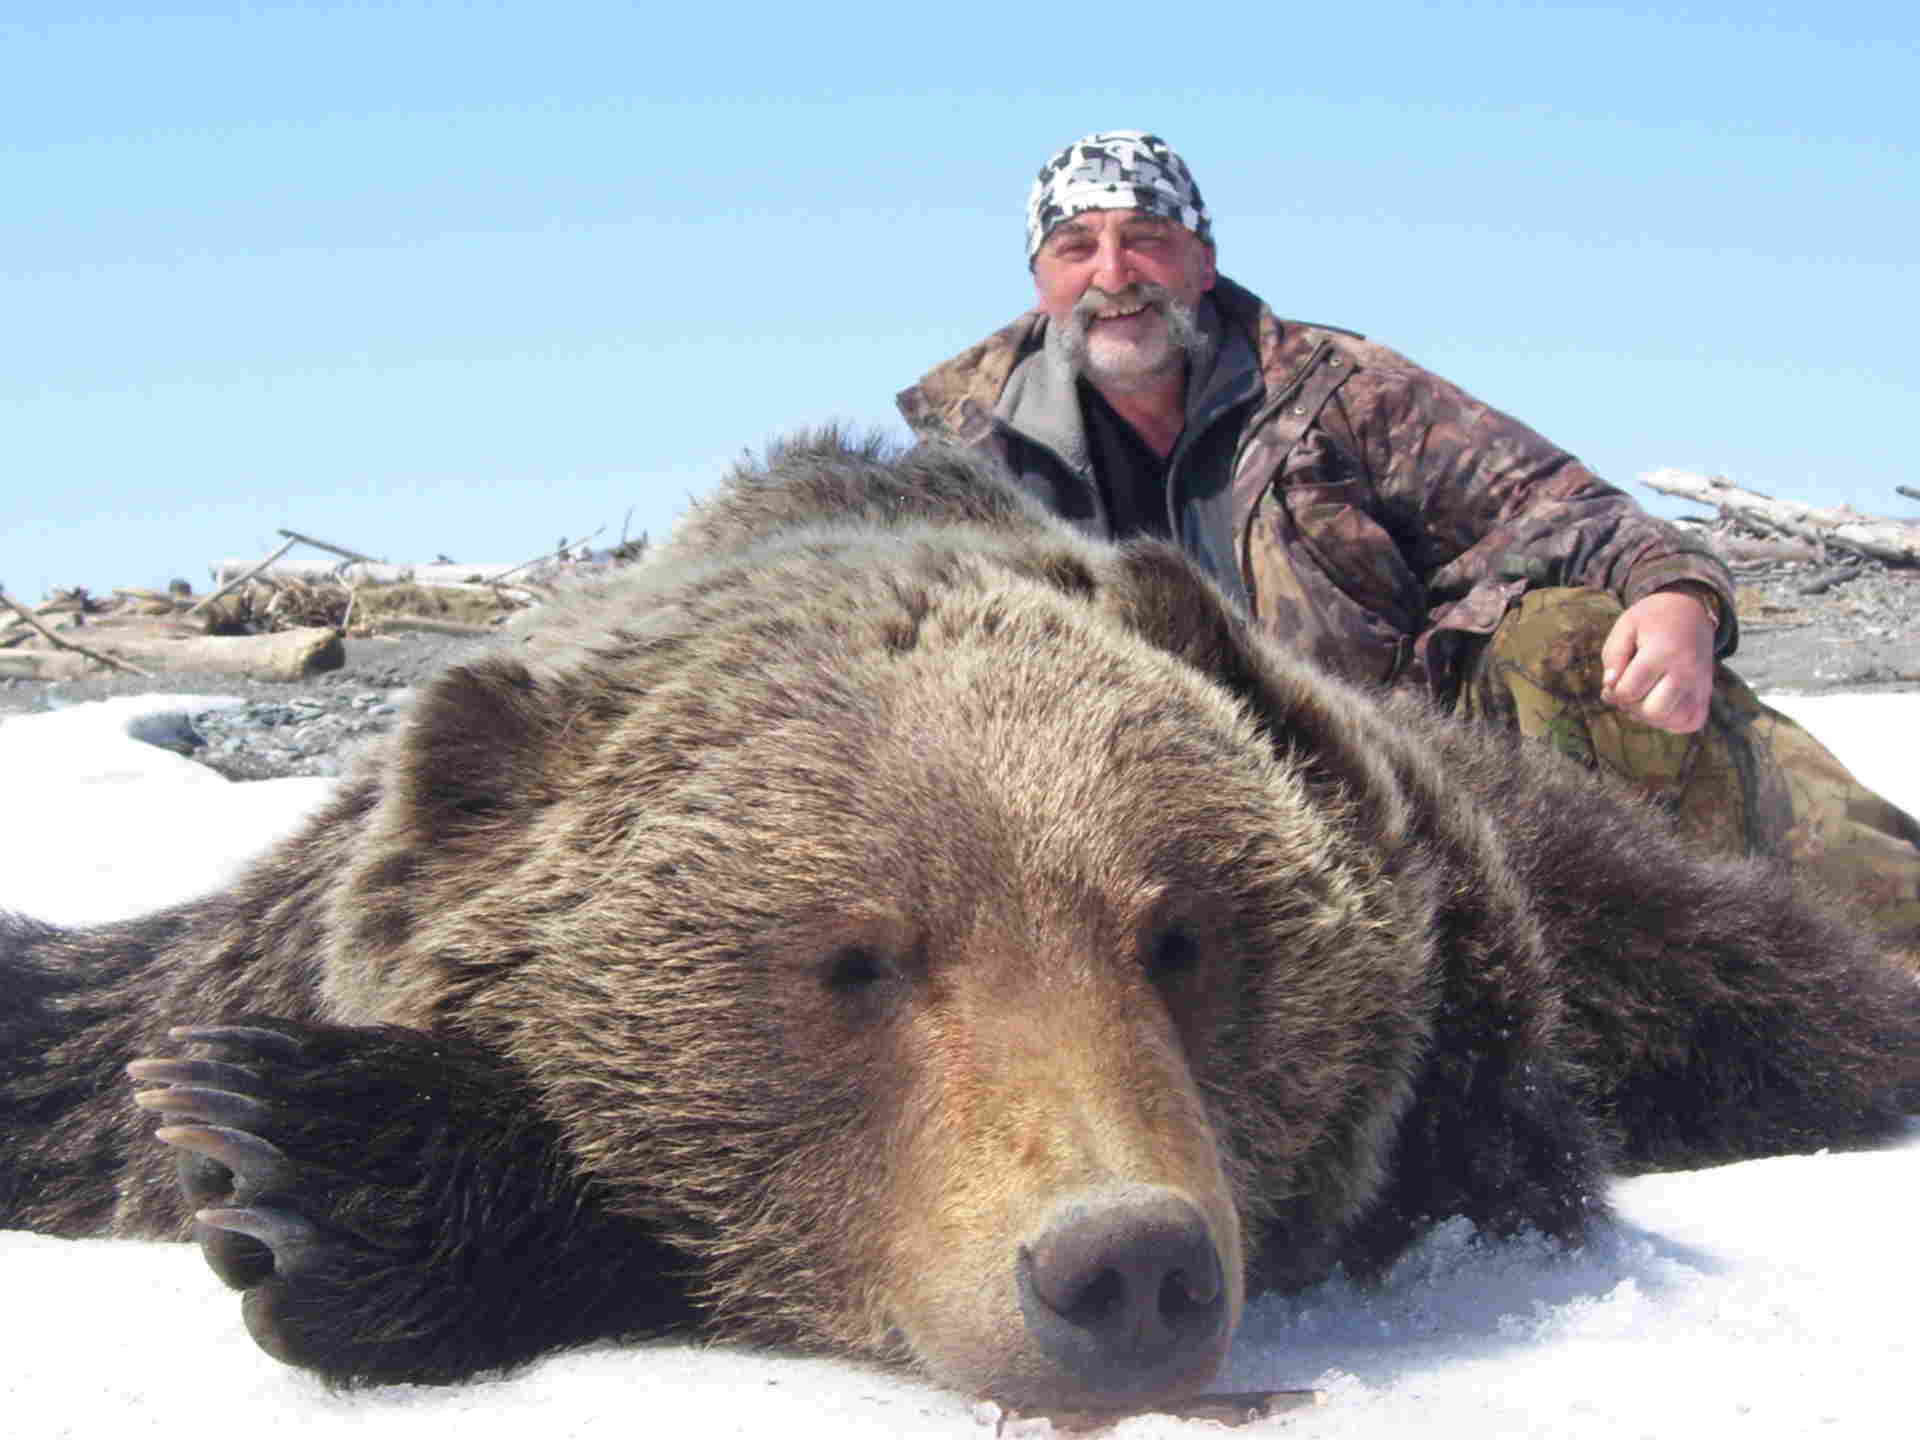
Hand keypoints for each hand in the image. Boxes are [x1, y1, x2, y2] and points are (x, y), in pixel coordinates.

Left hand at [1599, 590, 1716, 734]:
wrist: (1690, 610)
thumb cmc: (1652, 619)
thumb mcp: (1625, 627)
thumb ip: (1613, 657)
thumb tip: (1610, 686)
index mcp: (1663, 652)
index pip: (1629, 691)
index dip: (1613, 692)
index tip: (1613, 680)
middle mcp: (1686, 672)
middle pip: (1654, 712)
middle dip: (1632, 707)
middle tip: (1629, 690)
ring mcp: (1700, 684)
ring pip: (1673, 721)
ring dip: (1651, 716)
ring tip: (1644, 696)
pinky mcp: (1707, 693)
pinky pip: (1691, 722)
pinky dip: (1672, 721)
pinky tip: (1660, 703)